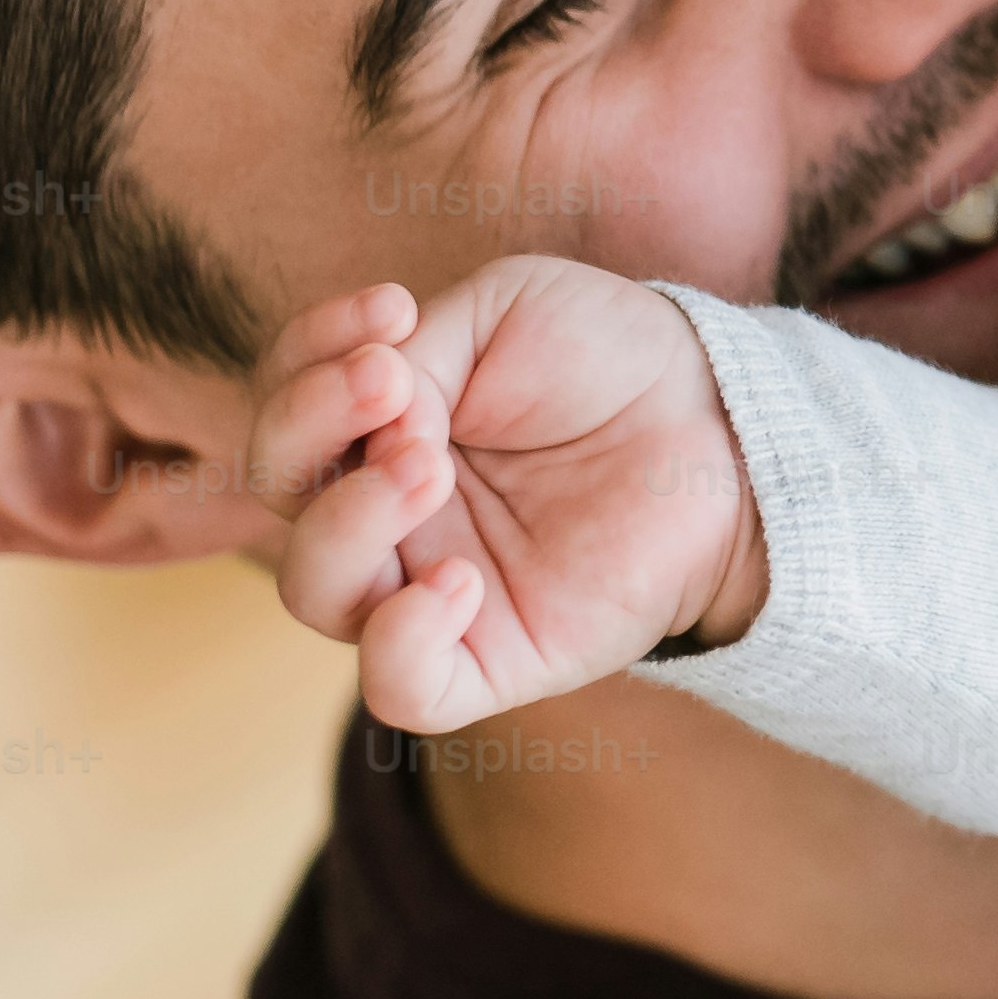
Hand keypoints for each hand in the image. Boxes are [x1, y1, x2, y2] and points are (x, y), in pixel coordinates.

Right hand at [249, 261, 769, 733]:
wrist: (719, 416)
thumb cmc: (608, 359)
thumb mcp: (502, 313)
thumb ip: (414, 355)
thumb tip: (372, 431)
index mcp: (376, 431)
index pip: (283, 411)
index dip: (305, 358)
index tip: (392, 308)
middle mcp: (389, 513)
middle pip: (278, 497)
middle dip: (310, 424)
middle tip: (393, 382)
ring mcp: (434, 586)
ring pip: (317, 591)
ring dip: (350, 519)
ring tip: (429, 462)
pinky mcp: (496, 656)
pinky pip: (402, 691)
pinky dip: (402, 641)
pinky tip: (460, 579)